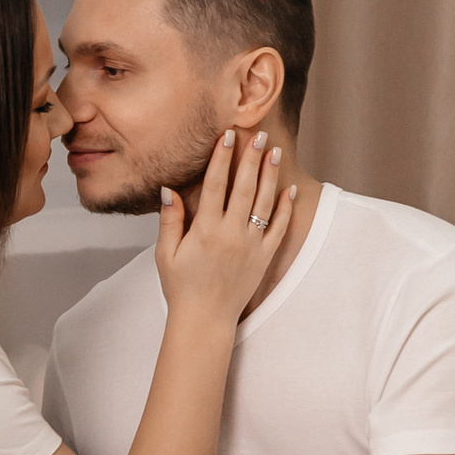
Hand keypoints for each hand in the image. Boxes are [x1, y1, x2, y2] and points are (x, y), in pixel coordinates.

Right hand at [154, 128, 293, 323]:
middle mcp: (231, 235)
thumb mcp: (165, 254)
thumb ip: (169, 220)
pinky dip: (286, 209)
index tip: (227, 137)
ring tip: (273, 152)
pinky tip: (289, 189)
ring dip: (269, 175)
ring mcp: (251, 246)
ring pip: (263, 203)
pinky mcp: (264, 258)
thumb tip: (168, 189)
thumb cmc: (181, 287)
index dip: (221, 158)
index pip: (215, 185)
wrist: (205, 320)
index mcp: (205, 231)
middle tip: (257, 134)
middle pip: (243, 187)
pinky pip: (279, 229)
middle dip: (250, 158)